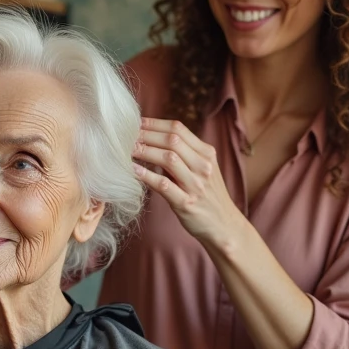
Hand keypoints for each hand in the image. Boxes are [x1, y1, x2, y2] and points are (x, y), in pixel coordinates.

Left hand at [133, 117, 243, 248]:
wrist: (224, 226)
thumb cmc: (207, 196)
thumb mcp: (201, 170)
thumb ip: (183, 155)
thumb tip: (151, 140)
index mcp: (206, 153)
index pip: (178, 129)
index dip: (154, 124)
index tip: (134, 123)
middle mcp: (203, 166)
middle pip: (172, 140)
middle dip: (146, 135)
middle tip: (125, 135)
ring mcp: (196, 185)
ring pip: (168, 159)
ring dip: (144, 151)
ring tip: (126, 150)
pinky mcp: (186, 203)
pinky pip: (164, 185)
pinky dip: (146, 176)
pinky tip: (133, 170)